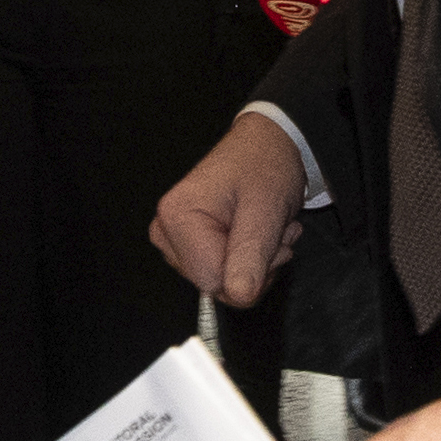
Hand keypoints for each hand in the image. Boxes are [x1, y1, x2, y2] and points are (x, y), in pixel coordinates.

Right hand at [151, 110, 308, 307]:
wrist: (268, 146)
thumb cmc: (265, 166)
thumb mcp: (265, 210)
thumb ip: (251, 255)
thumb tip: (239, 295)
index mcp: (178, 218)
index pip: (212, 282)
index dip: (249, 272)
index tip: (272, 244)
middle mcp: (167, 230)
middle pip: (215, 285)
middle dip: (254, 267)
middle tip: (273, 235)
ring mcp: (175, 239)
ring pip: (221, 282)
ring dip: (255, 262)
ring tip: (267, 229)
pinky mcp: (188, 244)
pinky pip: (220, 273)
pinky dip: (248, 259)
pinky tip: (257, 233)